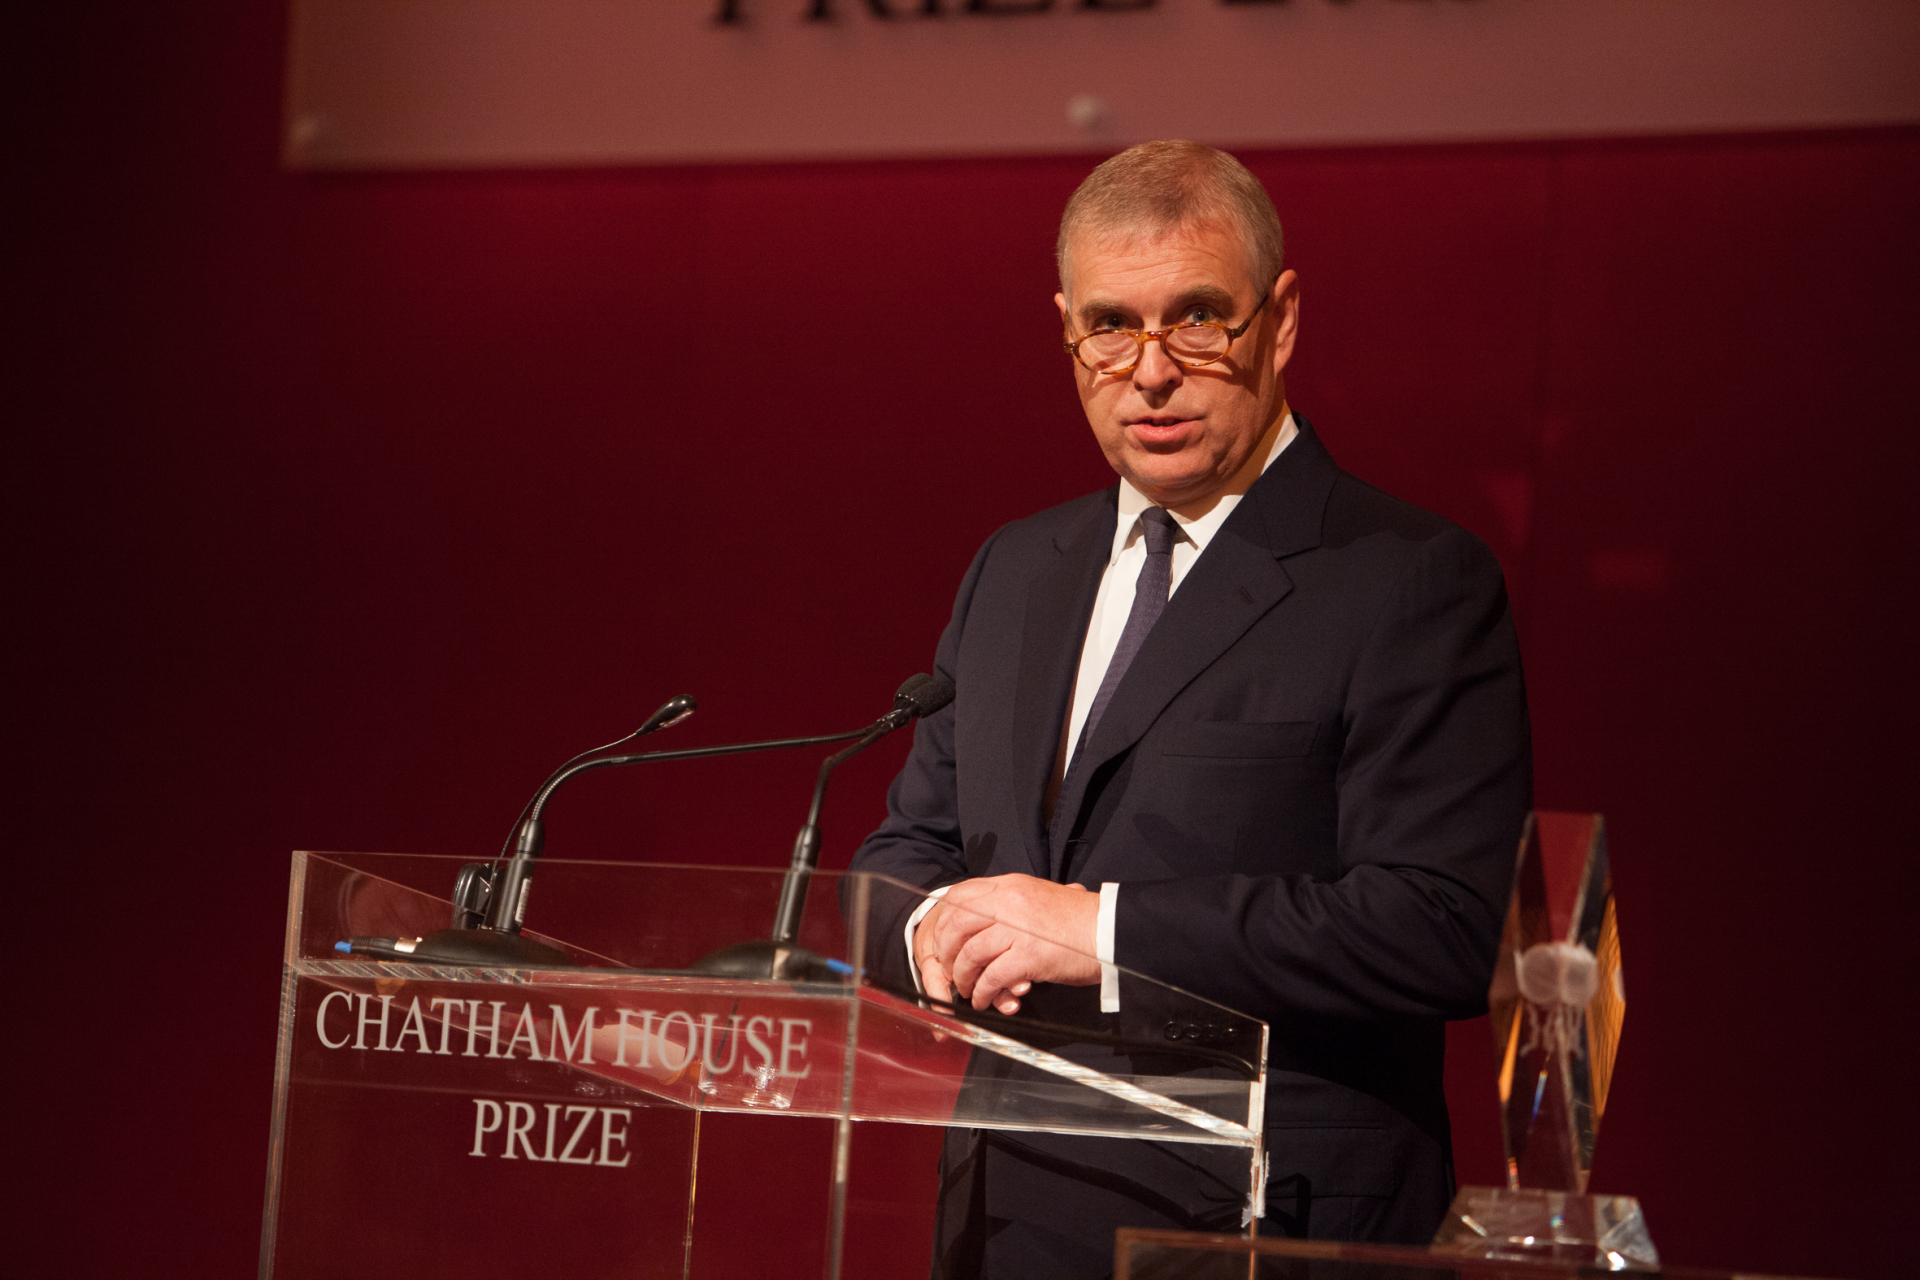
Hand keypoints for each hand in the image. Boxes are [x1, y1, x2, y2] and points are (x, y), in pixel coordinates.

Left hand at [915, 874, 1100, 1013]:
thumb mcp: (1038, 898)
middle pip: (956, 924)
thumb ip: (1012, 905)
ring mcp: (1018, 929)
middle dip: (947, 952)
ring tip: (968, 990)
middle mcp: (1009, 902)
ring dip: (963, 977)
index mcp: (1010, 885)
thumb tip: (988, 921)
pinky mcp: (1029, 956)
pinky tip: (984, 1001)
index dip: (945, 921)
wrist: (1110, 930)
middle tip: (950, 970)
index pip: (960, 895)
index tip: (945, 942)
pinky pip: (991, 977)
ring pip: (970, 953)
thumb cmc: (1078, 920)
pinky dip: (983, 993)